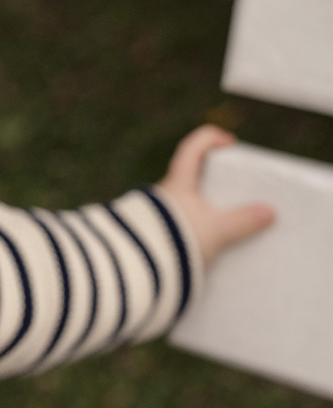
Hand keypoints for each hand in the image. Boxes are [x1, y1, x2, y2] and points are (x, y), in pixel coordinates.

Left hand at [158, 125, 274, 265]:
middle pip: (187, 172)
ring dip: (200, 201)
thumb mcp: (216, 231)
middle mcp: (163, 192)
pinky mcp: (154, 230)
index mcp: (177, 182)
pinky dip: (193, 220)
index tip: (229, 143)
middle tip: (231, 185)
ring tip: (222, 215)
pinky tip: (205, 236)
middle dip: (209, 175)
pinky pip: (177, 218)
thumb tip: (269, 212)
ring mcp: (155, 211)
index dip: (210, 138)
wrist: (139, 268)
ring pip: (181, 198)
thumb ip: (244, 221)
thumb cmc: (175, 242)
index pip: (191, 148)